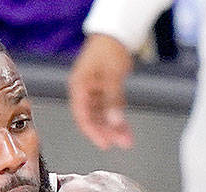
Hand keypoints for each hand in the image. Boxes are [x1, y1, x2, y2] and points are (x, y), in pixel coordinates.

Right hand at [68, 33, 134, 149]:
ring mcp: (94, 92)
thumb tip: (114, 121)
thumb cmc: (108, 47)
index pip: (82, 115)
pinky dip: (117, 118)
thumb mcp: (112, 75)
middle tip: (121, 143)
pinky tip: (125, 128)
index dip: (93, 132)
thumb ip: (113, 100)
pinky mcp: (103, 91)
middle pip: (93, 118)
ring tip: (126, 139)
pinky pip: (109, 109)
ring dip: (113, 128)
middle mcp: (84, 91)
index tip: (104, 143)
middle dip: (107, 132)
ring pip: (102, 116)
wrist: (115, 33)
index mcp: (79, 86)